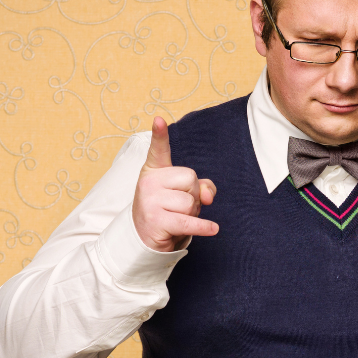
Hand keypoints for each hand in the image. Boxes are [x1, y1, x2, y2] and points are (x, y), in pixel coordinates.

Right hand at [132, 116, 217, 251]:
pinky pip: (189, 222)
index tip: (159, 120)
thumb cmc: (167, 209)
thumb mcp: (182, 192)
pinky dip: (204, 227)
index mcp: (153, 170)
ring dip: (193, 213)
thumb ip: (201, 186)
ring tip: (178, 217)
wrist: (145, 237)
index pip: (158, 149)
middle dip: (193, 194)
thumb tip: (207, 196)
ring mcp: (150, 201)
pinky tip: (213, 229)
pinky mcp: (157, 221)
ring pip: (191, 202)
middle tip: (179, 205)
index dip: (160, 135)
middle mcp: (148, 182)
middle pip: (190, 179)